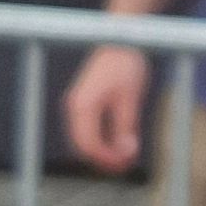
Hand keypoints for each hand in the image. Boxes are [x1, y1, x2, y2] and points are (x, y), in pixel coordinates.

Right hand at [64, 43, 151, 172]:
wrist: (120, 39)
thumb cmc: (126, 65)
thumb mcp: (131, 98)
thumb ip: (126, 127)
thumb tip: (126, 153)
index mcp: (83, 106)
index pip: (89, 144)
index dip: (107, 159)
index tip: (127, 163)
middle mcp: (74, 107)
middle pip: (84, 145)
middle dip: (104, 159)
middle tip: (127, 165)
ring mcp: (77, 105)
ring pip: (85, 140)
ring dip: (103, 152)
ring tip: (126, 157)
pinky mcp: (84, 104)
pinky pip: (88, 131)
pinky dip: (101, 141)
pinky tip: (119, 144)